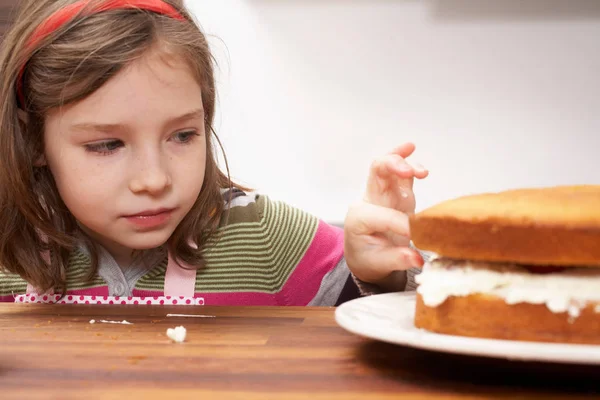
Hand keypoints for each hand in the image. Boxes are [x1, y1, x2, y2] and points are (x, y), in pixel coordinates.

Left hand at [344, 142, 427, 287]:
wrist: (365, 256)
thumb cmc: (369, 258)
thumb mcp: (379, 264)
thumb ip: (397, 259)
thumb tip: (416, 259)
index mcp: (360, 217)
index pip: (384, 214)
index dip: (403, 225)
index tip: (417, 238)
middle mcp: (368, 200)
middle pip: (376, 172)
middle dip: (392, 166)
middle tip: (409, 173)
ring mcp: (382, 193)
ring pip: (387, 166)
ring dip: (402, 161)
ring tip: (421, 171)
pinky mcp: (395, 192)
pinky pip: (399, 172)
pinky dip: (406, 160)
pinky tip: (413, 152)